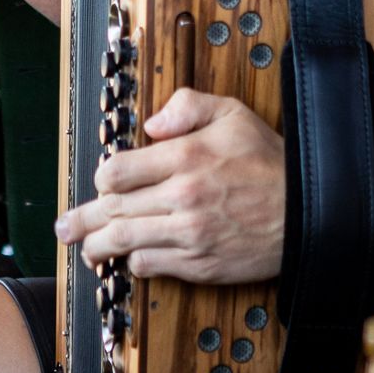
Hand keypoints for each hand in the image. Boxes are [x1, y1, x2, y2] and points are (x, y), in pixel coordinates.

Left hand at [53, 88, 285, 282]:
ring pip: (123, 242)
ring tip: (83, 250)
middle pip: (112, 209)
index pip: (117, 171)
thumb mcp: (233, 114)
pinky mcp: (199, 263)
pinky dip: (133, 263)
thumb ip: (187, 106)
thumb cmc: (270, 163)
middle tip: (64, 226)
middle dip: (82, 219)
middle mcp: (182, 196)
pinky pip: (150, 266)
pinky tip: (126, 260)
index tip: (104, 181)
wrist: (309, 212)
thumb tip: (151, 123)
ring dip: (96, 247)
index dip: (103, 177)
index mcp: (186, 156)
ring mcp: (189, 233)